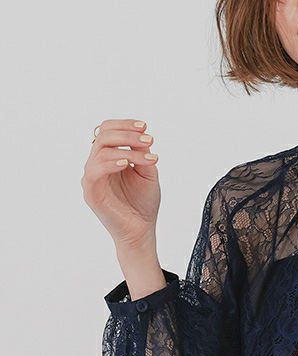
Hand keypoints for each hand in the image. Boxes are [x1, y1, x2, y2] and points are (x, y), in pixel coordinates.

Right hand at [82, 118, 160, 248]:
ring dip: (127, 149)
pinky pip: (94, 170)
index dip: (124, 124)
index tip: (145, 127)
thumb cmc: (143, 203)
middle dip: (127, 134)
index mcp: (109, 158)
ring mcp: (92, 178)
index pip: (107, 131)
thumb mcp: (147, 172)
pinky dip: (111, 163)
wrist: (141, 231)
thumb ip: (143, 153)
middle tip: (149, 140)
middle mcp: (97, 165)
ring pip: (101, 150)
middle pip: (103, 135)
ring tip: (148, 158)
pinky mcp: (91, 192)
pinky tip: (127, 164)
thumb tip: (141, 135)